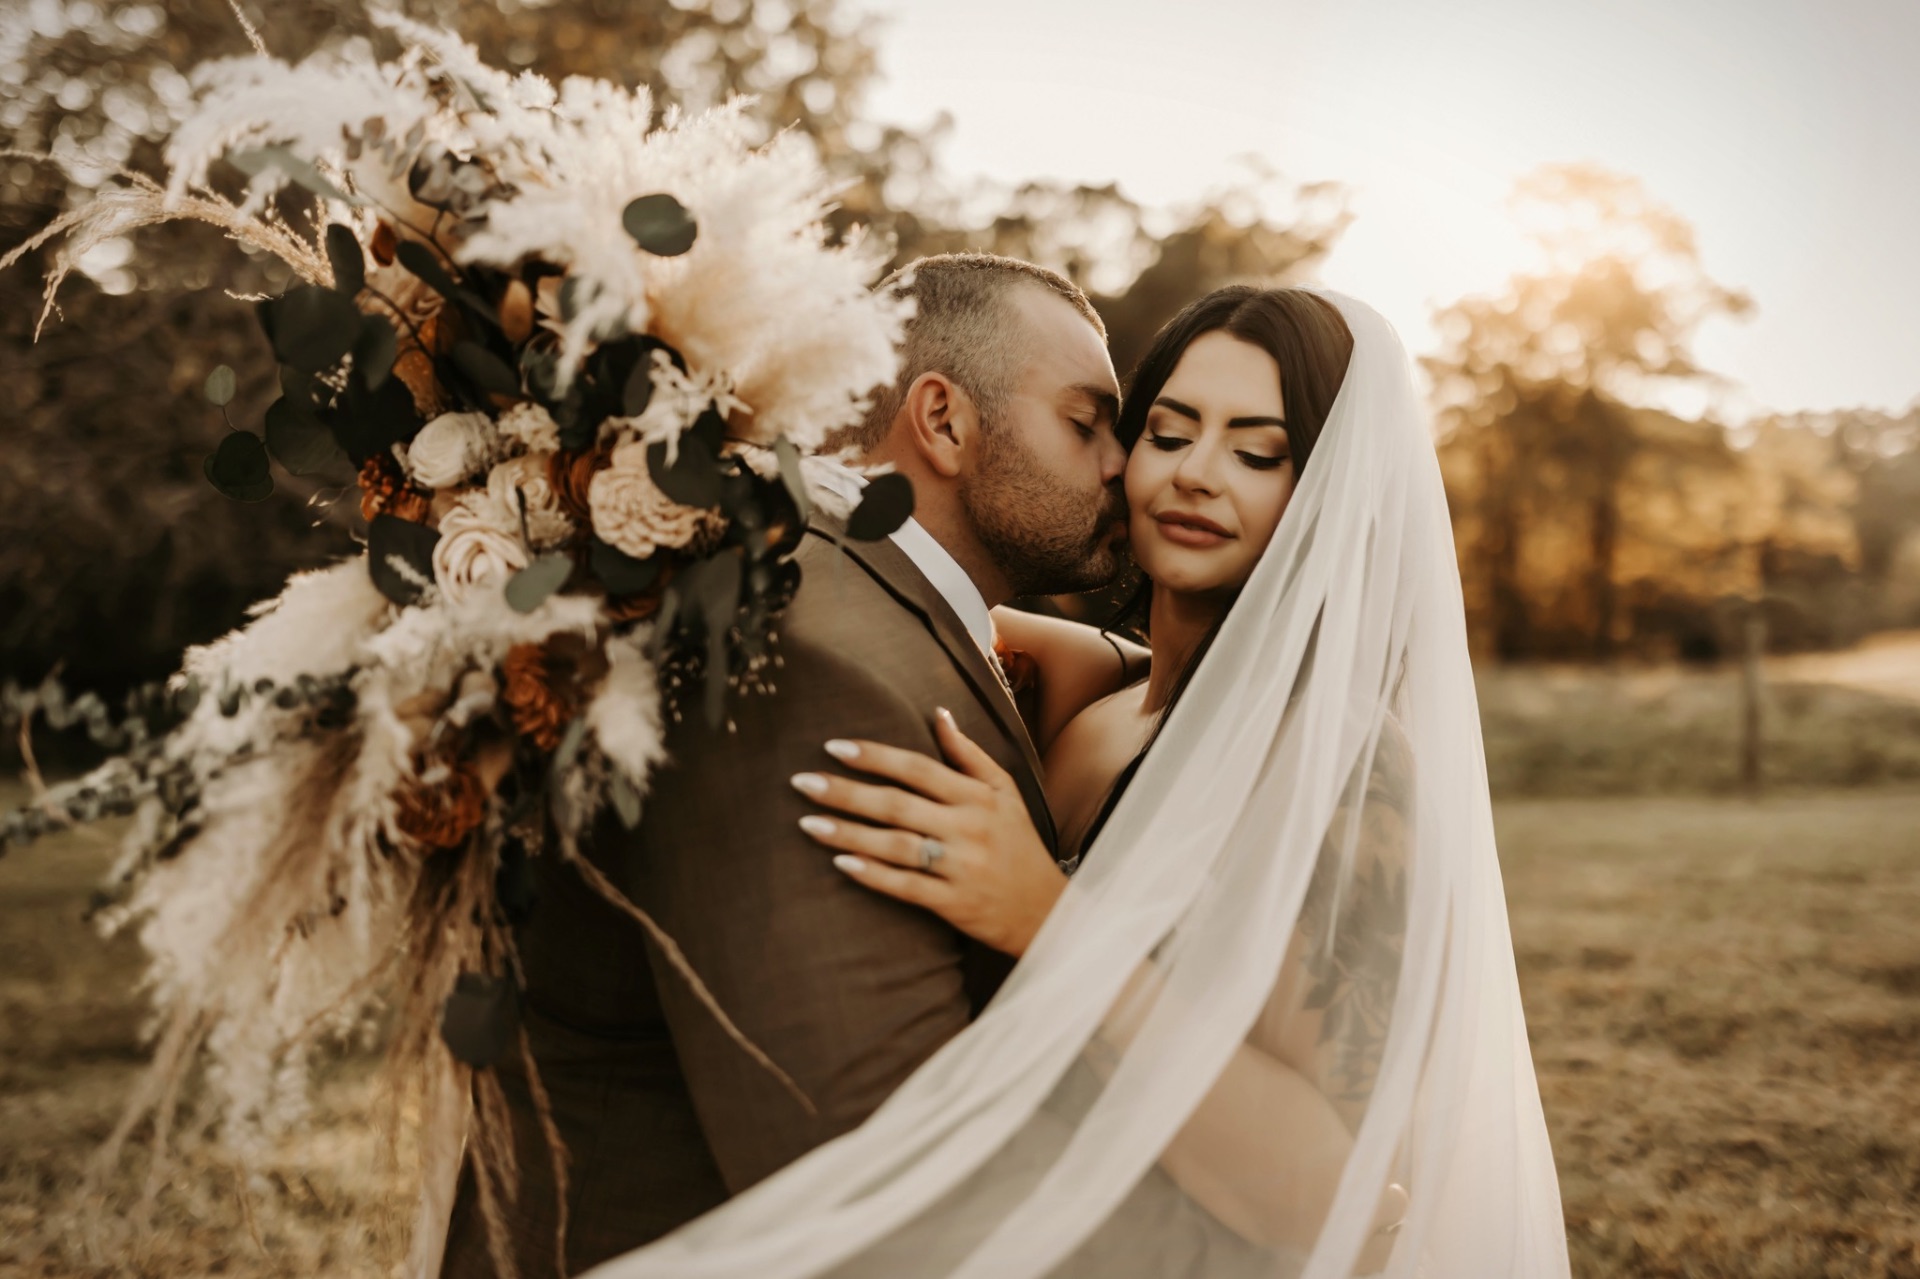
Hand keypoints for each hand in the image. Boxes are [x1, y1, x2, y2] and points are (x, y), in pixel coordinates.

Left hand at [791, 708, 1065, 956]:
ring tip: (806, 822)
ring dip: (848, 832)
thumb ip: (968, 754)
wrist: (1048, 911)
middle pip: (898, 804)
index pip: (918, 768)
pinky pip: (907, 887)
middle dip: (846, 791)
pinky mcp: (955, 904)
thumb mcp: (1005, 792)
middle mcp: (969, 828)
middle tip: (801, 781)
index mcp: (978, 796)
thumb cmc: (1019, 845)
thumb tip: (937, 713)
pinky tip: (840, 863)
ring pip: (896, 846)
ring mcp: (961, 867)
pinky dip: (873, 875)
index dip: (875, 756)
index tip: (834, 746)